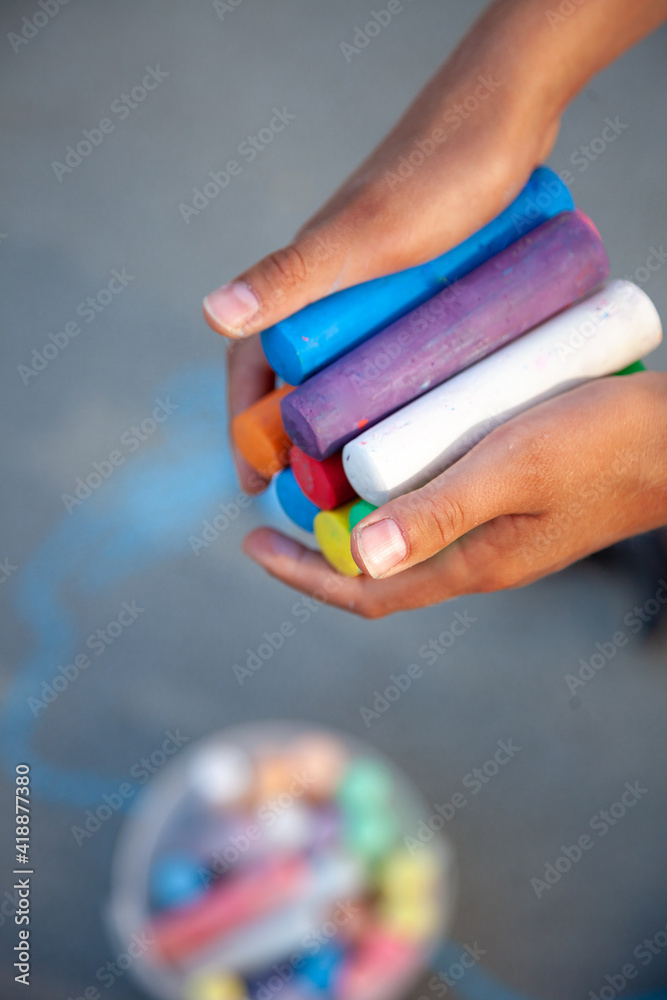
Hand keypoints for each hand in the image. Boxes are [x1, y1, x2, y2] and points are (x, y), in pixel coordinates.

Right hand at [206, 32, 561, 491]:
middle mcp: (331, 283)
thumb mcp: (368, 238)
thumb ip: (292, 272)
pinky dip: (395, 379)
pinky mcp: (419, 273)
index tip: (253, 483)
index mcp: (304, 281)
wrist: (509, 110)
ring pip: (351, 361)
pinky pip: (394, 342)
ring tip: (374, 465)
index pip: (252, 365)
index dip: (246, 428)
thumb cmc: (442, 172)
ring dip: (351, 412)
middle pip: (303, 375)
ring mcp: (376, 280)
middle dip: (302, 436)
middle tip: (322, 490)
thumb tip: (212, 314)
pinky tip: (424, 406)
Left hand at [242, 374, 666, 616]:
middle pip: (380, 566)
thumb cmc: (603, 446)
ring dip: (358, 509)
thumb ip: (440, 512)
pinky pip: (438, 502)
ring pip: (407, 531)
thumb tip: (358, 557)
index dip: (304, 574)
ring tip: (321, 466)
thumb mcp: (512, 468)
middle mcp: (479, 558)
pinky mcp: (516, 501)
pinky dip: (400, 481)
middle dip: (322, 541)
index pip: (366, 591)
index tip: (253, 543)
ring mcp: (499, 532)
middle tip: (281, 493)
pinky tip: (393, 440)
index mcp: (471, 565)